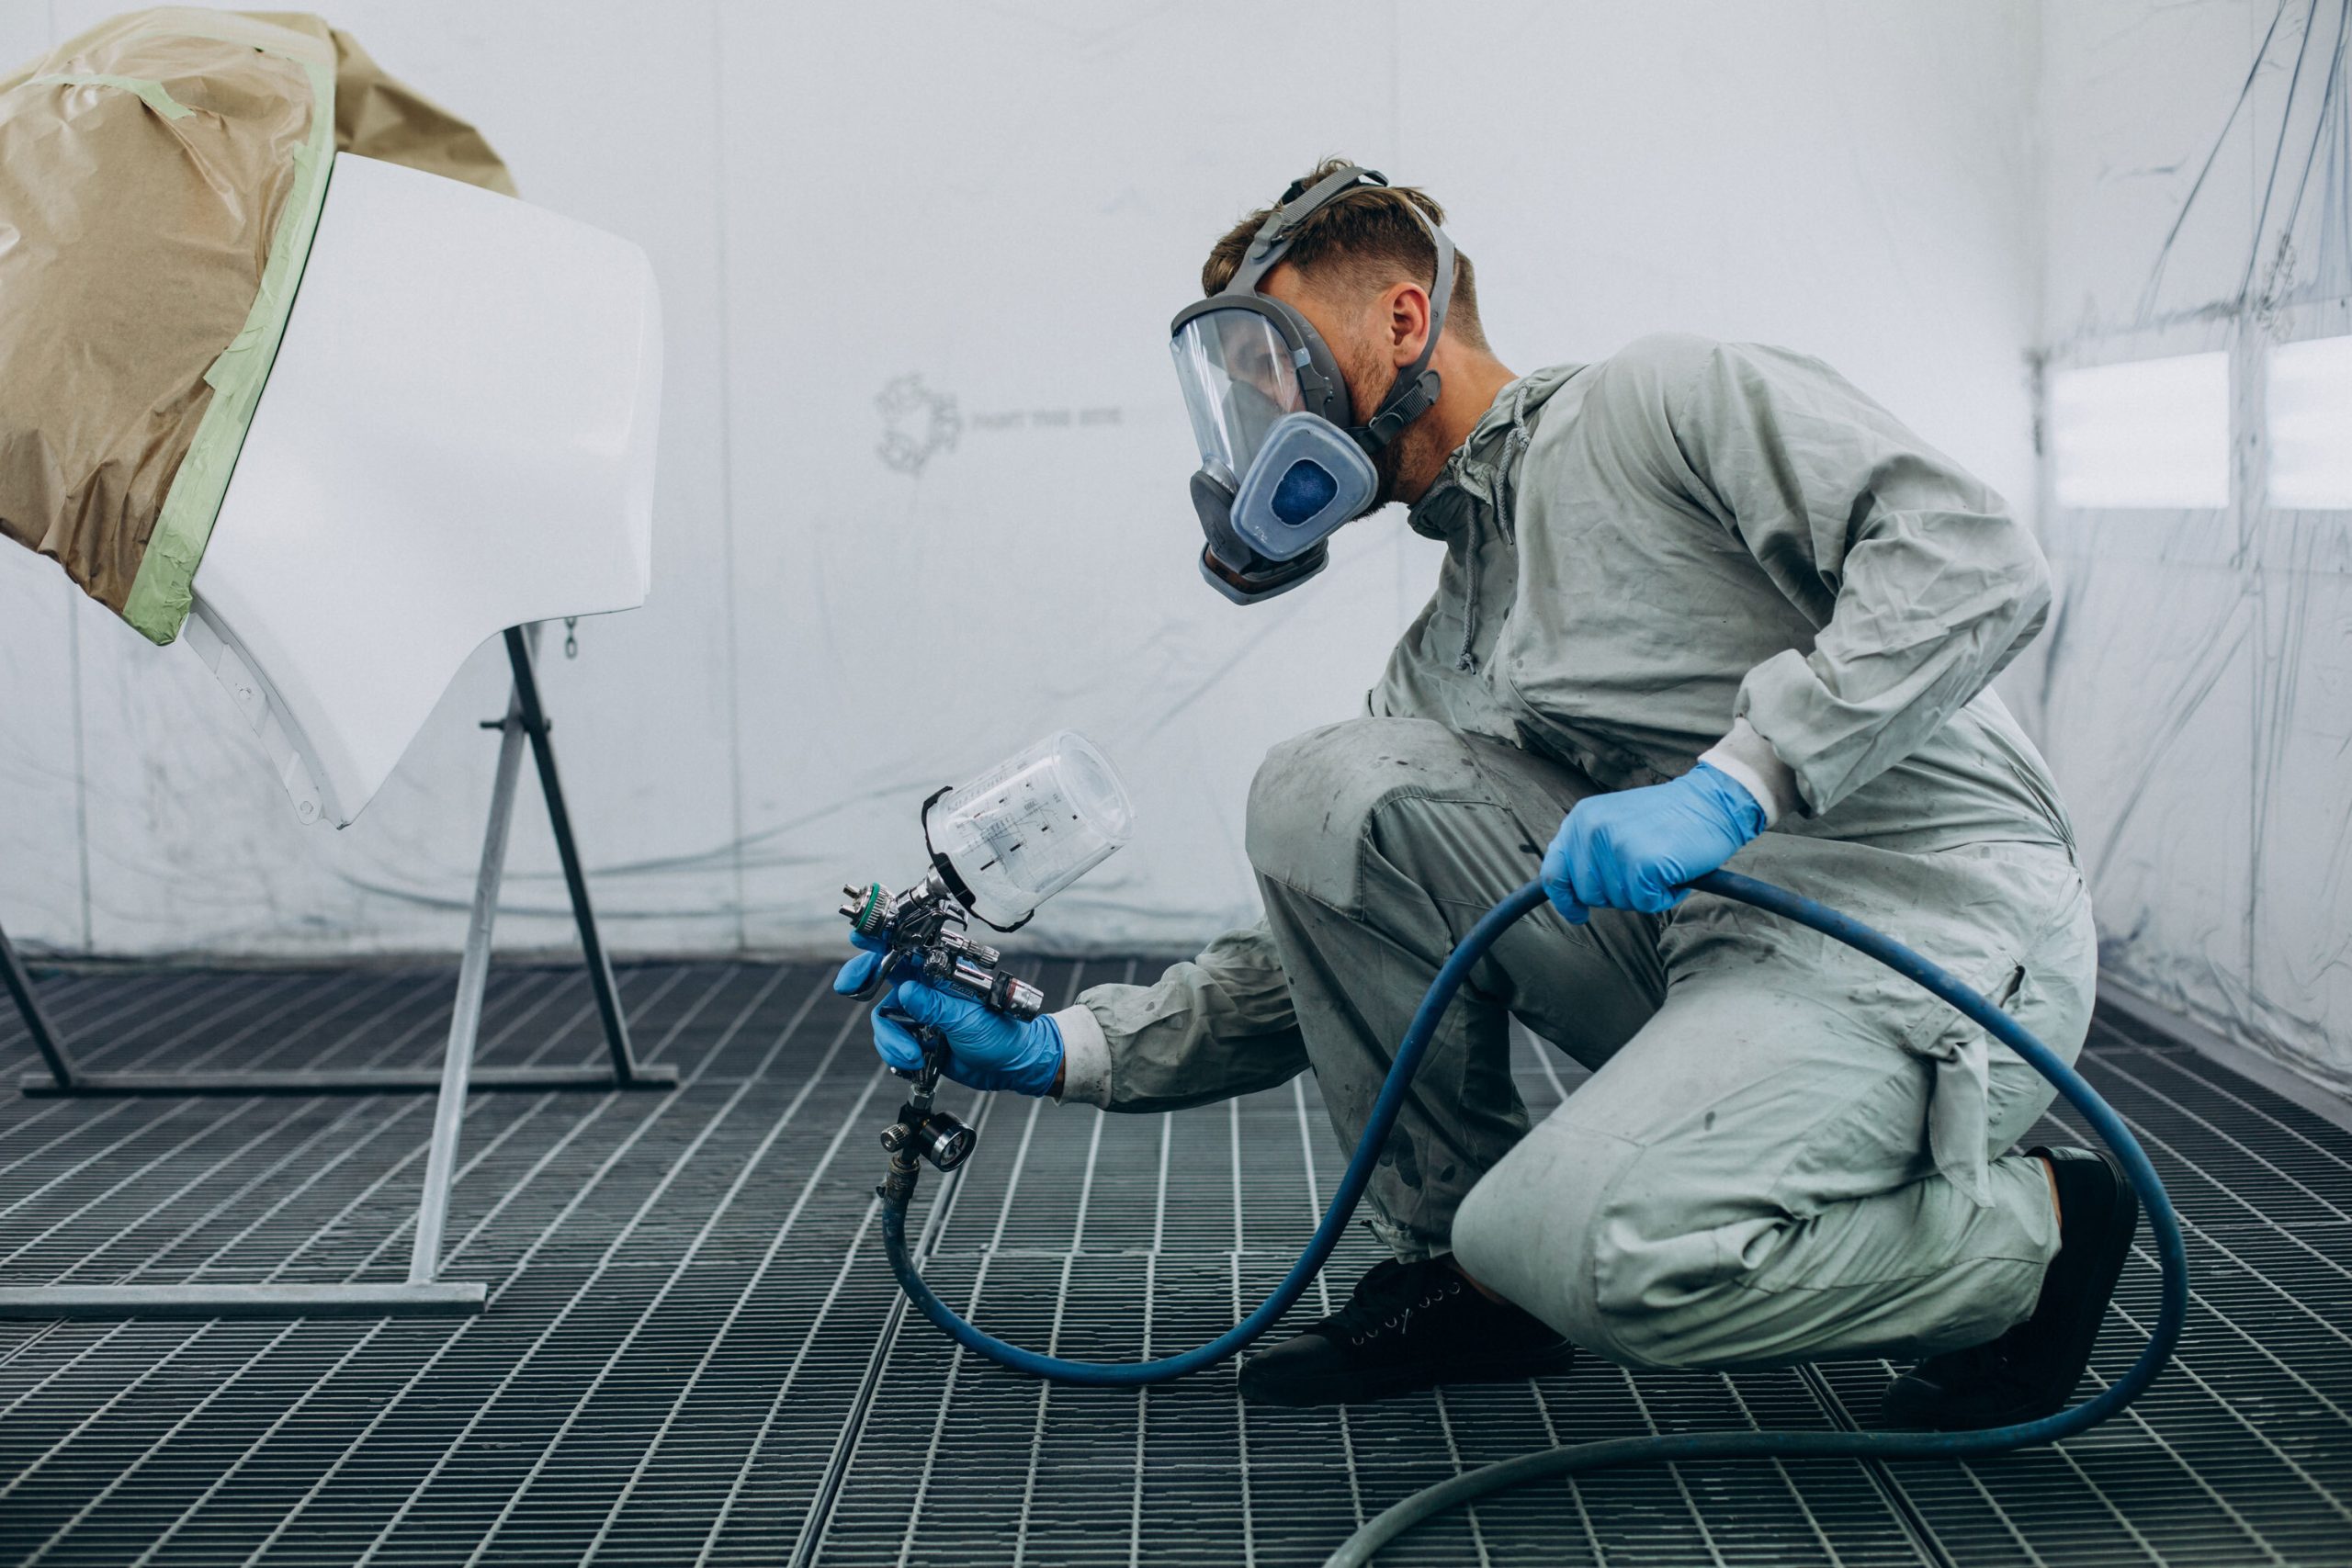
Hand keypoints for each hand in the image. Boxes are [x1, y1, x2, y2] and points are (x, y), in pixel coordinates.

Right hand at [832, 949, 1063, 1096]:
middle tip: (849, 987)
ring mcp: (920, 1012)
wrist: (1013, 1066)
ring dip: (891, 1038)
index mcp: (943, 972)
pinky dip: (896, 1053)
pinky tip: (915, 1062)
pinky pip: (891, 1040)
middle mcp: (927, 987)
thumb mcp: (970, 1019)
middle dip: (862, 978)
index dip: (881, 937)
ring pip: (883, 1016)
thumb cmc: (1004, 1033)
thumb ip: (936, 1006)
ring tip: (912, 1055)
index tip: (860, 935)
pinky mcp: (917, 1036)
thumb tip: (906, 992)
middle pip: (881, 973)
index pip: (908, 946)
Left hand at [1541, 762, 1765, 922]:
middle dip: (1617, 893)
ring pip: (1619, 901)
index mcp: (1581, 819)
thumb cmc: (1668, 818)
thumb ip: (1590, 850)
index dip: (1564, 899)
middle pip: (1589, 894)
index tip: (1577, 913)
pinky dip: (1665, 896)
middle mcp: (1592, 831)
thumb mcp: (1615, 822)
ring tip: (1662, 864)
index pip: (1554, 871)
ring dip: (1644, 893)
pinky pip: (1646, 903)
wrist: (1712, 801)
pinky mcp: (1643, 864)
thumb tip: (1571, 892)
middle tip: (1644, 869)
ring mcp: (1616, 847)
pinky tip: (1674, 872)